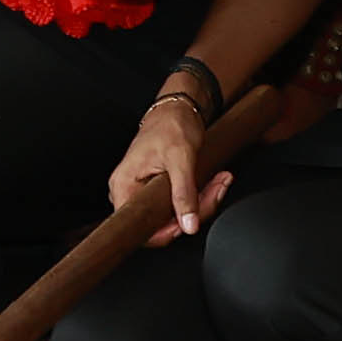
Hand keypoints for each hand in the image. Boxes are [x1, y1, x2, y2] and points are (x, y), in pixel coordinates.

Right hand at [110, 93, 228, 238]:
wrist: (178, 107)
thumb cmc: (171, 125)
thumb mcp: (180, 159)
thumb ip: (184, 194)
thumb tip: (188, 225)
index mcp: (124, 185)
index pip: (139, 228)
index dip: (166, 233)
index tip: (189, 223)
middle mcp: (128, 190)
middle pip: (160, 223)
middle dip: (194, 210)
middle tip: (214, 191)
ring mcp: (142, 190)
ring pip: (173, 214)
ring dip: (201, 202)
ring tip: (217, 182)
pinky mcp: (156, 189)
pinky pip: (177, 204)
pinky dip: (198, 196)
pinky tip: (211, 183)